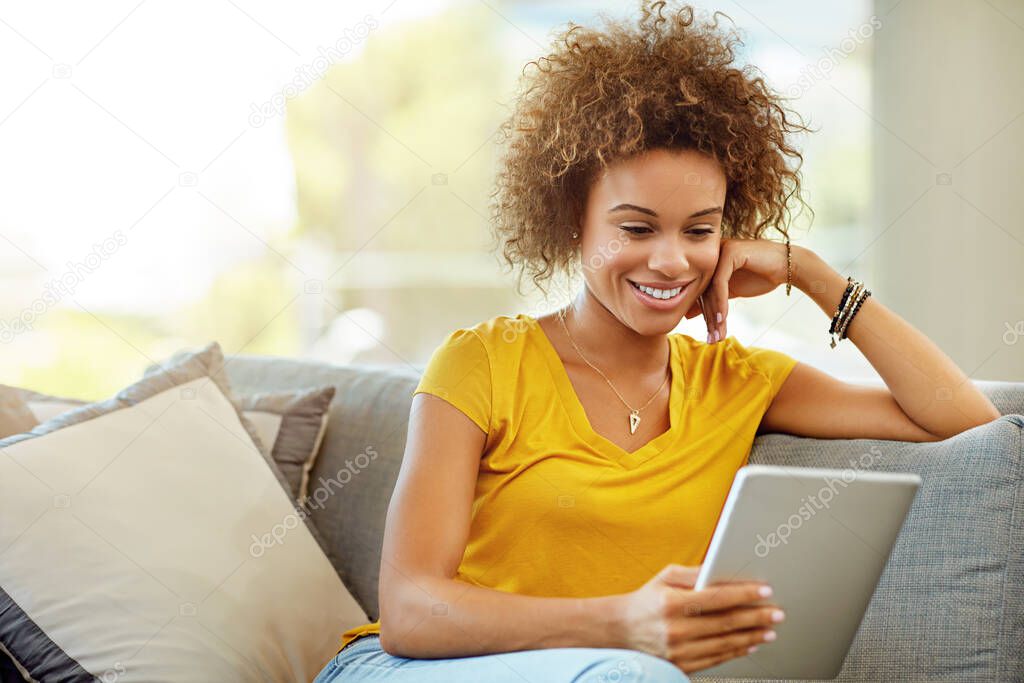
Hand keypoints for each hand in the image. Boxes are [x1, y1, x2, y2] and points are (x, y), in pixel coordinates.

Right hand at [615, 563, 783, 673]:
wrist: (622, 630)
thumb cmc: (646, 601)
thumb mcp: (665, 578)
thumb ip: (694, 574)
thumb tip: (721, 570)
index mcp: (672, 603)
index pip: (717, 598)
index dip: (744, 594)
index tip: (764, 591)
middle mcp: (676, 629)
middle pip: (726, 623)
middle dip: (756, 617)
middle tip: (776, 613)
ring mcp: (679, 651)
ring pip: (725, 644)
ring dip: (751, 636)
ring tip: (769, 630)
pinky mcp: (681, 666)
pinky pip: (716, 659)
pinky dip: (736, 652)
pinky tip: (749, 644)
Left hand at [684, 237, 791, 343]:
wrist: (788, 266)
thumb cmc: (761, 277)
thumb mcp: (731, 291)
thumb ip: (711, 299)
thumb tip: (687, 313)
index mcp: (709, 261)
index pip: (701, 291)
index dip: (705, 316)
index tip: (709, 336)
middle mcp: (711, 253)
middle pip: (704, 291)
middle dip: (709, 319)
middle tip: (712, 340)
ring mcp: (720, 250)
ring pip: (710, 288)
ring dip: (714, 315)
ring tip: (718, 334)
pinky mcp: (730, 252)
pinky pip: (720, 282)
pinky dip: (721, 303)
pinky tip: (723, 319)